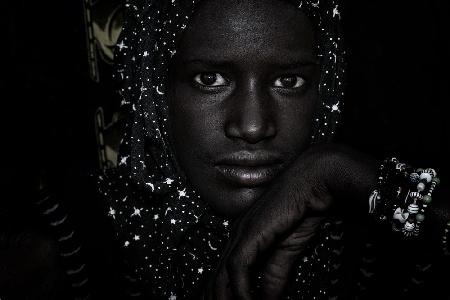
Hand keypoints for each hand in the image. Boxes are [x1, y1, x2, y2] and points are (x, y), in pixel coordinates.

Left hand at [205, 143, 376, 299]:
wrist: (312, 183)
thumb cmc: (301, 210)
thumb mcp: (287, 250)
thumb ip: (276, 274)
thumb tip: (268, 297)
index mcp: (244, 237)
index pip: (224, 272)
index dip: (221, 293)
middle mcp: (237, 235)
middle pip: (218, 276)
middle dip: (216, 298)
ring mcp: (241, 233)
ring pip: (222, 275)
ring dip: (225, 298)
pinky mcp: (251, 232)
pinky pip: (238, 266)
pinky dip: (241, 289)